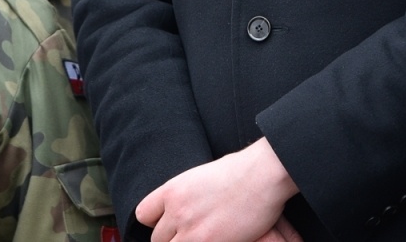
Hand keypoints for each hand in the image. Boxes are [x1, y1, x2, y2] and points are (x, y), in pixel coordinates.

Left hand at [135, 139, 298, 241]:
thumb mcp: (201, 176)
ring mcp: (191, 230)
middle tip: (189, 234)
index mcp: (172, 190)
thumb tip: (185, 205)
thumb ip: (186, 194)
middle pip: (158, 238)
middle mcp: (176, 211)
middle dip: (172, 238)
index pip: (143, 214)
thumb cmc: (240, 170)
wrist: (262, 175)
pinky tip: (214, 239)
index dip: (156, 222)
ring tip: (200, 238)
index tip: (168, 224)